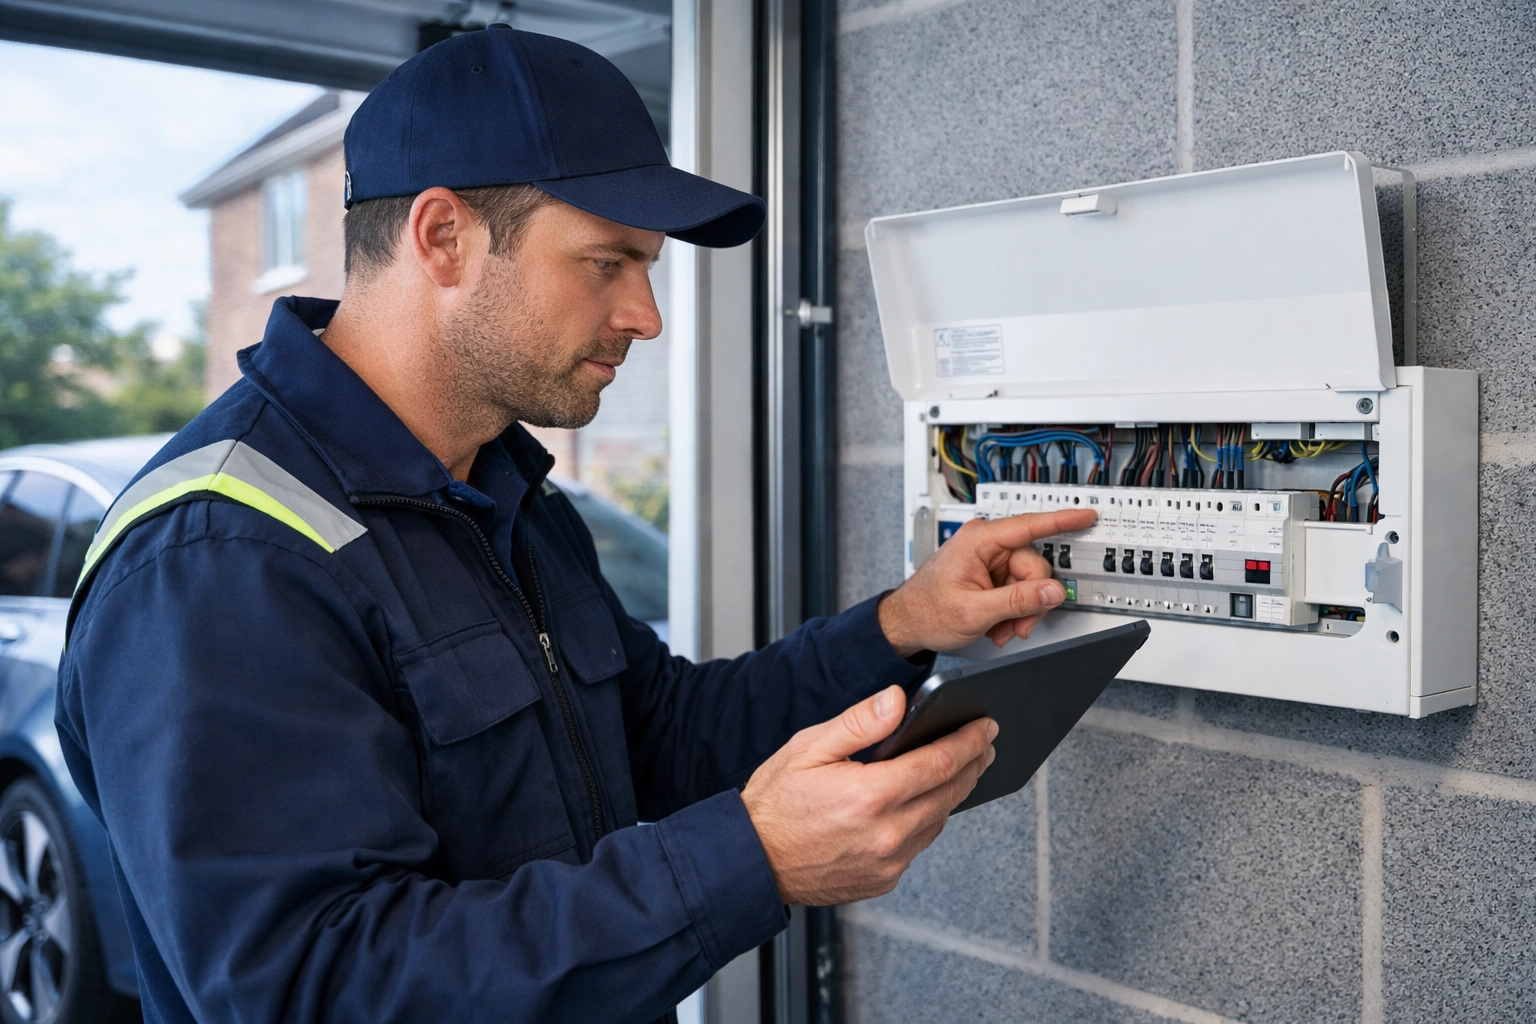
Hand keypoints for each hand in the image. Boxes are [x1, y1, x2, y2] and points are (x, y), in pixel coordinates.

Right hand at [740, 685, 995, 905]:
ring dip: (954, 793)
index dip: (969, 741)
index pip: (940, 762)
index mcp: (870, 795)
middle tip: (985, 744)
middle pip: (950, 793)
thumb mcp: (808, 748)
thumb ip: (858, 722)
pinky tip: (924, 803)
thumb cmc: (773, 804)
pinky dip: (928, 820)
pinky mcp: (883, 880)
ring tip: (961, 768)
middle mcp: (886, 834)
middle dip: (973, 764)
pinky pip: (919, 845)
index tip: (985, 726)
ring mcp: (888, 862)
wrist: (751, 862)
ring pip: (939, 821)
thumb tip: (897, 700)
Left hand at [879, 508, 1096, 655]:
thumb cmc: (926, 611)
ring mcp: (989, 560)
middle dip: (1031, 600)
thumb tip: (1052, 591)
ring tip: (1001, 628)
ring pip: (1030, 583)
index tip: (1087, 514)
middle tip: (1018, 624)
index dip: (1063, 520)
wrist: (906, 624)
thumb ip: (1017, 601)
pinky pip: (1018, 591)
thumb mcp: (975, 611)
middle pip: (1035, 566)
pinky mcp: (990, 575)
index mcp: (979, 540)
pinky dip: (1013, 612)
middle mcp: (986, 544)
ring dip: (1021, 611)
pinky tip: (998, 624)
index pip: (1030, 525)